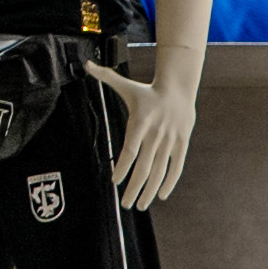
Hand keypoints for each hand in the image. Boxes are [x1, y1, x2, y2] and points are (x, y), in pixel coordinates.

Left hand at [111, 75, 197, 209]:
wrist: (179, 88)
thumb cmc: (147, 91)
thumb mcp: (126, 85)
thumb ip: (105, 77)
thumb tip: (85, 64)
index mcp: (140, 121)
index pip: (130, 149)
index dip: (122, 167)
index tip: (114, 181)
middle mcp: (156, 133)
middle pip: (144, 166)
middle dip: (134, 187)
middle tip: (124, 204)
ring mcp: (170, 140)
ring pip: (160, 170)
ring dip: (150, 190)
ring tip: (140, 204)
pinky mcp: (182, 143)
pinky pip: (176, 166)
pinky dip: (169, 182)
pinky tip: (161, 195)